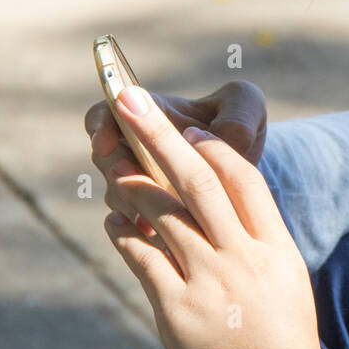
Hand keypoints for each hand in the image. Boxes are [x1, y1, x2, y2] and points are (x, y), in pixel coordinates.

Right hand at [86, 80, 267, 237]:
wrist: (248, 172)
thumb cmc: (241, 126)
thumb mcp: (247, 108)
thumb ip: (236, 118)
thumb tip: (223, 142)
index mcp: (154, 114)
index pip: (105, 114)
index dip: (100, 127)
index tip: (106, 143)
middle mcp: (139, 149)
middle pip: (106, 160)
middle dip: (116, 172)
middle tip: (130, 180)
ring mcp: (144, 185)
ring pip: (119, 196)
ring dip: (131, 204)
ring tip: (152, 213)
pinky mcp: (155, 217)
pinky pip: (137, 226)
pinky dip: (147, 231)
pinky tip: (164, 239)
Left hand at [101, 85, 340, 348]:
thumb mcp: (285, 290)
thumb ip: (255, 252)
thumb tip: (217, 221)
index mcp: (276, 249)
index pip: (245, 180)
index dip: (215, 149)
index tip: (191, 129)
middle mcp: (244, 258)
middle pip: (199, 180)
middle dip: (159, 135)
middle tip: (129, 101)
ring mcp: (210, 283)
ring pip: (162, 213)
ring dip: (131, 185)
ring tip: (112, 169)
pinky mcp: (178, 312)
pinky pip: (142, 257)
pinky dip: (122, 233)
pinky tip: (112, 222)